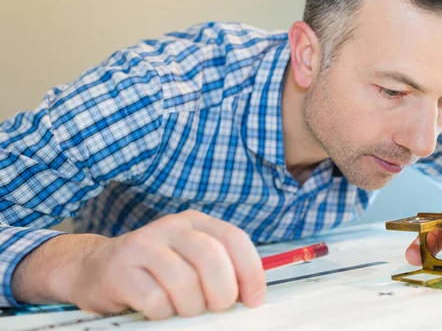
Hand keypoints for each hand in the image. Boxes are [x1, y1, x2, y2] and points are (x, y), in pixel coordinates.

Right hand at [13, 210, 265, 319]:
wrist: (93, 268)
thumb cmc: (153, 271)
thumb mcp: (189, 260)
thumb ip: (218, 269)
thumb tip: (250, 298)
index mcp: (195, 222)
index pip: (234, 239)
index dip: (250, 272)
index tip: (253, 301)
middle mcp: (171, 227)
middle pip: (212, 258)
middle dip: (222, 293)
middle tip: (216, 309)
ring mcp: (143, 246)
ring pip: (185, 281)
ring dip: (191, 307)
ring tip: (183, 311)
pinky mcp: (120, 270)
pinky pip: (156, 300)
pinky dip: (164, 314)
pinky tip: (158, 311)